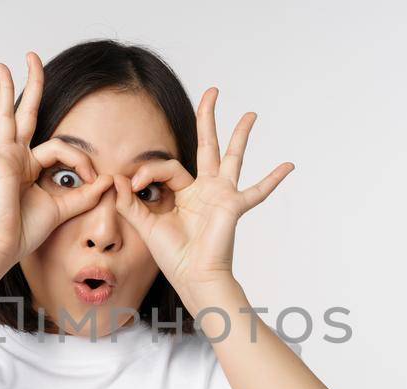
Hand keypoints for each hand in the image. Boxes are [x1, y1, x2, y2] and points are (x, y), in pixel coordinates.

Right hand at [0, 52, 113, 267]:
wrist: (5, 249)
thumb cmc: (25, 231)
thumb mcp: (65, 208)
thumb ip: (86, 194)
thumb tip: (109, 180)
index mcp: (29, 165)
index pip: (61, 148)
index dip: (82, 161)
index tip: (95, 179)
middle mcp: (15, 157)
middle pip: (25, 113)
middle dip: (31, 84)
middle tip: (33, 57)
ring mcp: (2, 159)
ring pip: (4, 117)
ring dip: (4, 90)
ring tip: (2, 67)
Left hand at [112, 87, 293, 308]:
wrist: (194, 278)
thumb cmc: (174, 258)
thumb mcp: (145, 226)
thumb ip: (129, 203)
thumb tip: (116, 179)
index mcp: (184, 193)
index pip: (165, 167)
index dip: (147, 171)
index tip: (133, 186)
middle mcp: (205, 189)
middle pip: (206, 145)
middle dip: (208, 117)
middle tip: (213, 91)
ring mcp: (222, 195)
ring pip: (232, 157)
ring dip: (241, 135)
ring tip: (251, 114)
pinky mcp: (233, 206)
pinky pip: (257, 191)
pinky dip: (273, 179)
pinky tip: (289, 165)